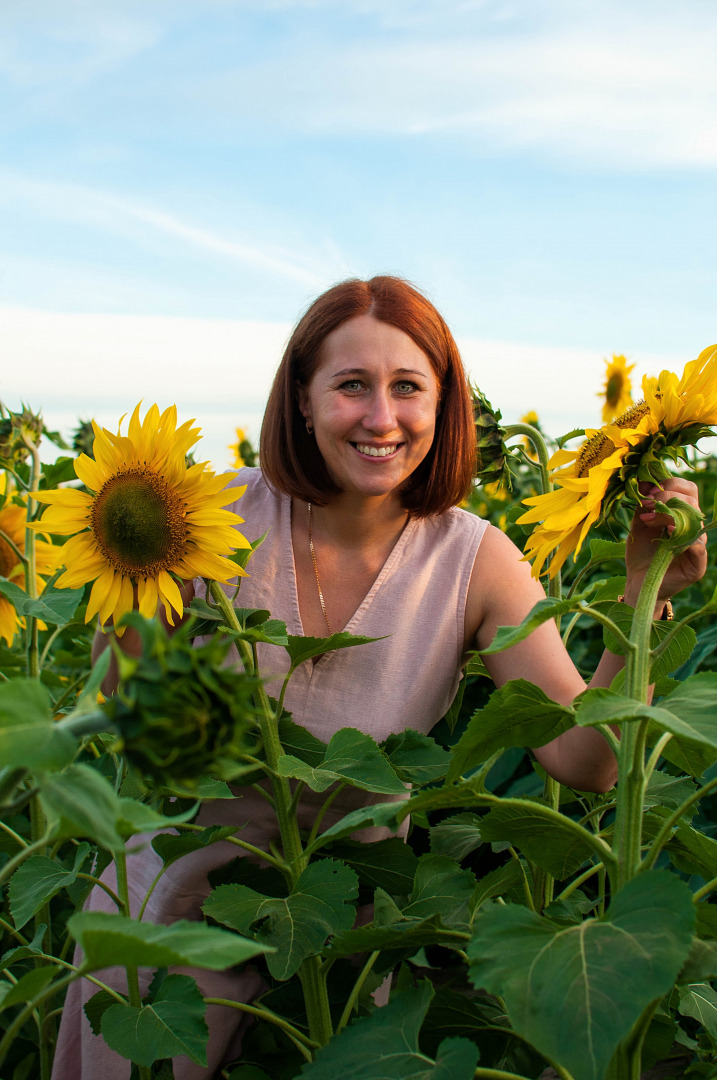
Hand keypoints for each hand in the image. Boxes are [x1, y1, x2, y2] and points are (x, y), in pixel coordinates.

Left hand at [624, 477, 707, 602]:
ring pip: (695, 519)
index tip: (647, 491)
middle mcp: (694, 526)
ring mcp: (698, 544)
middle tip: (648, 505)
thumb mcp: (639, 522)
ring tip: (648, 519)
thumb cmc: (641, 551)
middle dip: (667, 496)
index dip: (669, 484)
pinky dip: (683, 537)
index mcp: (683, 513)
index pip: (687, 488)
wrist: (639, 580)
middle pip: (691, 499)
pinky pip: (698, 546)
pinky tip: (667, 533)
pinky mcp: (697, 564)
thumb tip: (643, 480)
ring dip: (669, 514)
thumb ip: (643, 503)